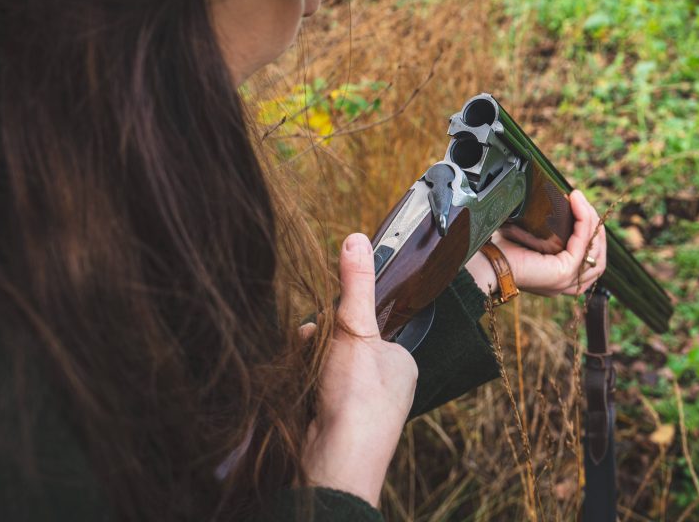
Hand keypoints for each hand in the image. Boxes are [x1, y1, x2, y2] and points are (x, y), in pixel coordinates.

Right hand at [300, 233, 417, 506]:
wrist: (336, 460)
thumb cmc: (358, 396)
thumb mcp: (356, 328)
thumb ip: (355, 284)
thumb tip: (356, 238)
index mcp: (402, 363)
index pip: (369, 328)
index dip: (344, 321)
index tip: (329, 321)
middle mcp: (386, 387)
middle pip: (344, 348)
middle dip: (321, 342)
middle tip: (312, 343)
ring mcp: (361, 409)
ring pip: (325, 370)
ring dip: (308, 362)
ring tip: (303, 367)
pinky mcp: (335, 425)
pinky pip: (313, 393)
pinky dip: (301, 386)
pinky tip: (296, 388)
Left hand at [466, 190, 606, 297]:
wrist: (484, 261)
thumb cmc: (502, 248)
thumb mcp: (532, 236)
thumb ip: (548, 228)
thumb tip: (558, 200)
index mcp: (560, 277)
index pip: (591, 258)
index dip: (591, 231)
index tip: (579, 206)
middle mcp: (567, 284)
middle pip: (598, 256)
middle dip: (595, 225)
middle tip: (581, 201)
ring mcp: (566, 281)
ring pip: (595, 251)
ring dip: (591, 221)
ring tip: (580, 200)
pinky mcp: (562, 273)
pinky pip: (582, 245)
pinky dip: (584, 222)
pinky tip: (576, 204)